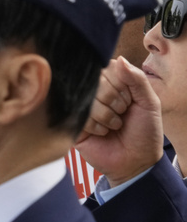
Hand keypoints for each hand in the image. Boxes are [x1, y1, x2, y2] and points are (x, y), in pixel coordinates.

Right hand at [75, 57, 163, 186]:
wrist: (136, 162)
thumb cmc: (144, 132)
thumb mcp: (149, 103)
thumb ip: (137, 79)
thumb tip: (119, 59)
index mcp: (113, 83)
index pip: (107, 69)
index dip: (120, 85)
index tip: (130, 100)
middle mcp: (95, 92)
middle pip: (96, 83)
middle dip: (115, 102)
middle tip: (122, 114)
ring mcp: (82, 108)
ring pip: (88, 100)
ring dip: (107, 116)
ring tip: (113, 126)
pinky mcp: (73, 124)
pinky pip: (80, 117)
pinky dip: (96, 127)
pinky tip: (102, 133)